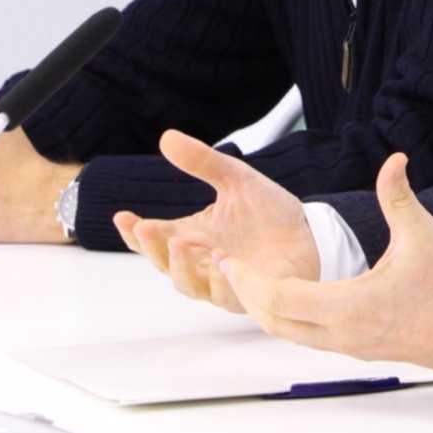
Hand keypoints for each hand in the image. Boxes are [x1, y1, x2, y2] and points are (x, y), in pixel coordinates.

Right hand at [113, 130, 318, 312]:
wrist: (309, 231)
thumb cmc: (269, 212)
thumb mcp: (236, 178)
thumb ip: (203, 162)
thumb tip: (167, 137)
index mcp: (193, 236)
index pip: (154, 239)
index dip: (134, 232)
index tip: (123, 217)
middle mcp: (202, 262)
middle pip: (164, 265)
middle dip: (152, 249)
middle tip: (147, 230)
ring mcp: (223, 281)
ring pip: (191, 285)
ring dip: (182, 267)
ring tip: (180, 245)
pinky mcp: (250, 294)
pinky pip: (230, 295)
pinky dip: (223, 280)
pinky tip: (224, 262)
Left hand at [217, 153, 432, 369]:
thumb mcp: (421, 235)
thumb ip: (398, 197)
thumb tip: (394, 161)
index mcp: (349, 306)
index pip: (281, 298)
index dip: (249, 278)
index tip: (230, 258)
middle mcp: (341, 333)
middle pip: (273, 321)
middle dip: (246, 293)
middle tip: (227, 266)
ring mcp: (347, 345)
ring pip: (287, 333)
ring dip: (263, 308)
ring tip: (248, 279)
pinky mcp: (355, 349)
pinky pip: (306, 337)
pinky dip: (286, 317)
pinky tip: (285, 296)